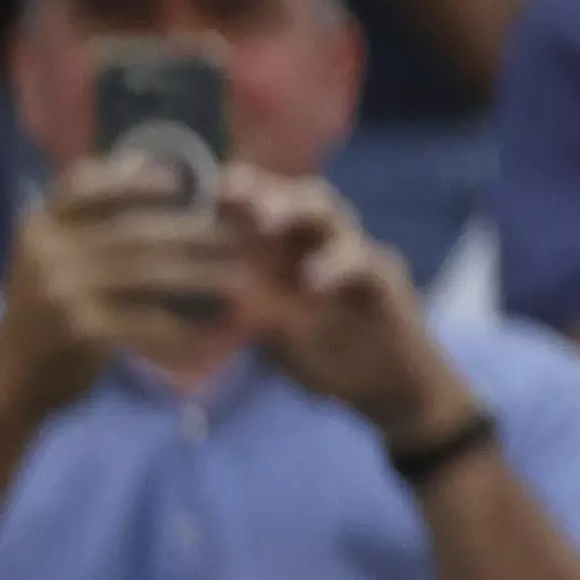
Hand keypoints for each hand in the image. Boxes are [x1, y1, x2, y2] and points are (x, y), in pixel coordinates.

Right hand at [0, 156, 230, 408]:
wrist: (12, 377)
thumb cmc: (45, 312)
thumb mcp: (52, 256)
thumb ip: (88, 218)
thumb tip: (143, 162)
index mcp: (40, 225)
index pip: (83, 185)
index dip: (132, 180)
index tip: (178, 182)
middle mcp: (47, 250)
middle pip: (133, 230)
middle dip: (192, 231)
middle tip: (235, 237)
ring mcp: (62, 289)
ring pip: (149, 273)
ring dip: (201, 276)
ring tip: (239, 280)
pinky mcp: (80, 328)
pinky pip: (146, 322)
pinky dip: (182, 329)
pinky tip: (208, 334)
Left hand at [225, 173, 468, 444]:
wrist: (389, 391)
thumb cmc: (328, 359)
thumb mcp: (272, 334)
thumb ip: (243, 308)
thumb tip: (189, 294)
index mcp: (292, 252)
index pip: (265, 204)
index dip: (234, 192)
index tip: (198, 192)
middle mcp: (323, 243)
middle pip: (295, 194)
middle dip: (262, 188)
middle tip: (228, 192)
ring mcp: (357, 255)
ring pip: (330, 213)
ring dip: (295, 210)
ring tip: (264, 222)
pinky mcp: (386, 279)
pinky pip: (363, 260)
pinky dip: (336, 265)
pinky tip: (312, 280)